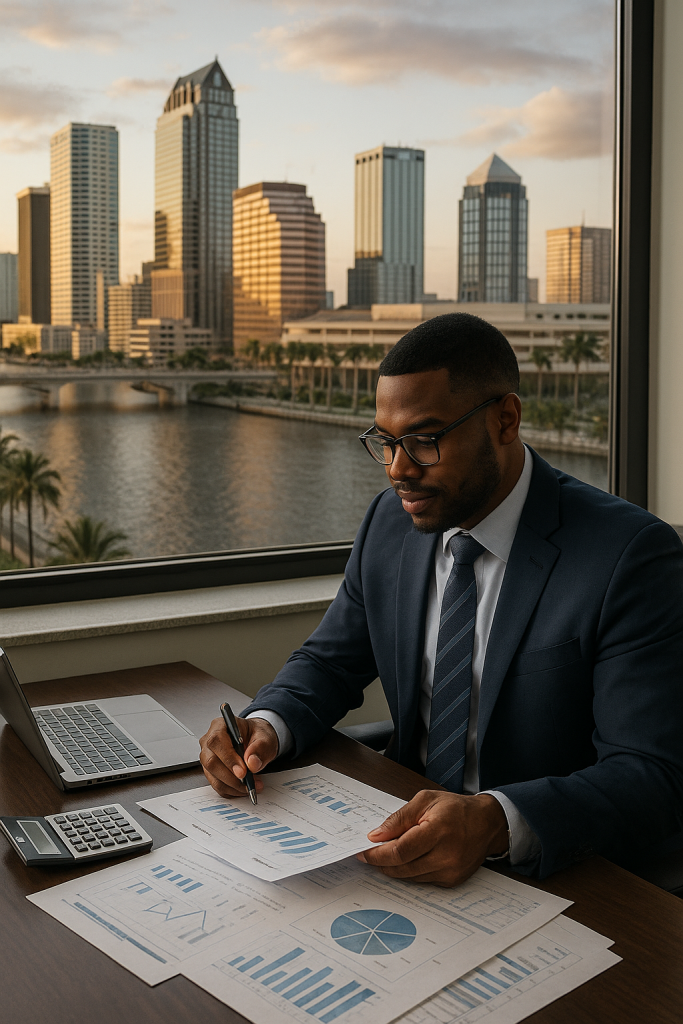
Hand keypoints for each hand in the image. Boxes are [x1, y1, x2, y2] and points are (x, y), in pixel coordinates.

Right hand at [199, 716, 278, 797]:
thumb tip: (252, 763)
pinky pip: (217, 784)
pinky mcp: (210, 771)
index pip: (217, 741)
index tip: (243, 771)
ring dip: (233, 785)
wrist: (256, 742)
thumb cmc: (257, 736)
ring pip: (213, 776)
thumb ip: (260, 748)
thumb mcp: (265, 737)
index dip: (228, 758)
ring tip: (251, 786)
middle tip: (248, 783)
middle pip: (211, 761)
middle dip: (230, 776)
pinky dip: (231, 790)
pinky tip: (244, 788)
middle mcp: (209, 741)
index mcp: (220, 725)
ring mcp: (207, 756)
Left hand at [357, 790, 508, 886]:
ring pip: (409, 876)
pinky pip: (421, 880)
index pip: (400, 850)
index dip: (378, 853)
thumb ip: (399, 818)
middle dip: (381, 862)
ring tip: (385, 854)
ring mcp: (450, 871)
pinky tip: (406, 859)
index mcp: (438, 830)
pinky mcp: (452, 881)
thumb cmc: (455, 809)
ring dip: (393, 868)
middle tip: (369, 854)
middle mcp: (446, 855)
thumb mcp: (425, 801)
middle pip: (402, 867)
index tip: (363, 851)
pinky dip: (409, 871)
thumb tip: (376, 835)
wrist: (487, 824)